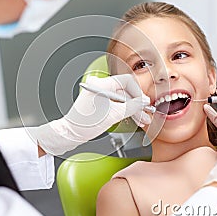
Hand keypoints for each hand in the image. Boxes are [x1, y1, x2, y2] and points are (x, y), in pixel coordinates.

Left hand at [27, 74, 150, 154]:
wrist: (70, 134)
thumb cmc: (85, 124)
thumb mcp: (113, 115)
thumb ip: (132, 107)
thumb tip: (144, 102)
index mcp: (101, 84)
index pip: (127, 81)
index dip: (138, 92)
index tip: (144, 103)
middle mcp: (100, 85)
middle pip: (125, 91)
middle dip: (136, 104)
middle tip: (145, 114)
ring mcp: (99, 94)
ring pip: (122, 99)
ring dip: (132, 109)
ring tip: (142, 120)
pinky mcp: (99, 102)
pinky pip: (115, 103)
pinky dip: (124, 111)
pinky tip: (133, 118)